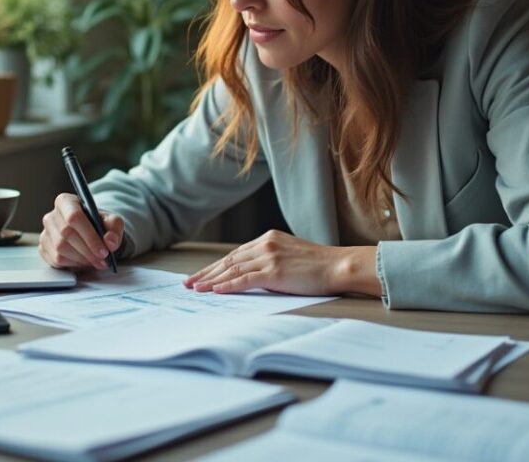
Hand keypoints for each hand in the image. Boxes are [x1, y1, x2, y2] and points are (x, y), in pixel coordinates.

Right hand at [38, 193, 123, 269]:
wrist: (90, 232)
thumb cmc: (98, 223)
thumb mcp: (112, 221)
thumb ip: (115, 228)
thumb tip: (110, 241)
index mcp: (66, 202)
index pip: (74, 216)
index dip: (90, 236)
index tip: (104, 251)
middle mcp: (52, 215)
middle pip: (67, 234)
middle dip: (88, 251)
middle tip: (103, 259)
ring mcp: (46, 233)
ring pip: (61, 249)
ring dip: (81, 259)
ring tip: (96, 261)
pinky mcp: (44, 248)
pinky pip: (56, 260)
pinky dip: (73, 264)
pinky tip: (84, 262)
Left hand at [184, 230, 379, 295]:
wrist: (338, 265)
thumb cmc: (319, 265)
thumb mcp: (290, 254)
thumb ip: (270, 259)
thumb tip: (252, 274)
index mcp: (268, 238)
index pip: (235, 254)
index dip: (216, 265)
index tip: (202, 274)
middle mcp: (265, 244)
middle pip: (229, 260)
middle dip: (207, 272)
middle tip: (189, 282)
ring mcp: (269, 257)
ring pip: (232, 270)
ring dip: (211, 280)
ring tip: (196, 288)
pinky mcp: (274, 272)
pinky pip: (244, 280)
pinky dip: (227, 285)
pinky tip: (214, 290)